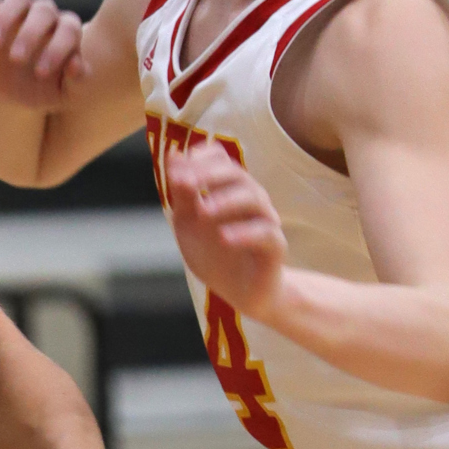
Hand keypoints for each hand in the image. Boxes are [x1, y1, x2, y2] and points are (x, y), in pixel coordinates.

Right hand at [0, 0, 86, 110]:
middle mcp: (47, 15)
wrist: (12, 94)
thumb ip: (76, 82)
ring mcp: (20, 11)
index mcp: (68, 32)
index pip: (68, 30)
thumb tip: (76, 67)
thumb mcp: (63, 94)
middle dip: (30, 34)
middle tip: (16, 60)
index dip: (57, 49)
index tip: (41, 73)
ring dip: (5, 19)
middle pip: (44, 10)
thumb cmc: (43, 91)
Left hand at [165, 142, 285, 317]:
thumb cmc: (214, 251)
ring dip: (226, 201)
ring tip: (203, 211)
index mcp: (228, 189)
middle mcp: (251, 199)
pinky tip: (224, 238)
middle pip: (237, 175)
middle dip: (209, 175)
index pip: (221, 160)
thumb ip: (182, 193)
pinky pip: (266, 234)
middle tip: (184, 183)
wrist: (239, 291)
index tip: (176, 168)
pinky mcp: (275, 247)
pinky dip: (245, 233)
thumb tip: (173, 156)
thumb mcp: (188, 222)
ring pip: (254, 199)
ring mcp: (265, 221)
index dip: (200, 159)